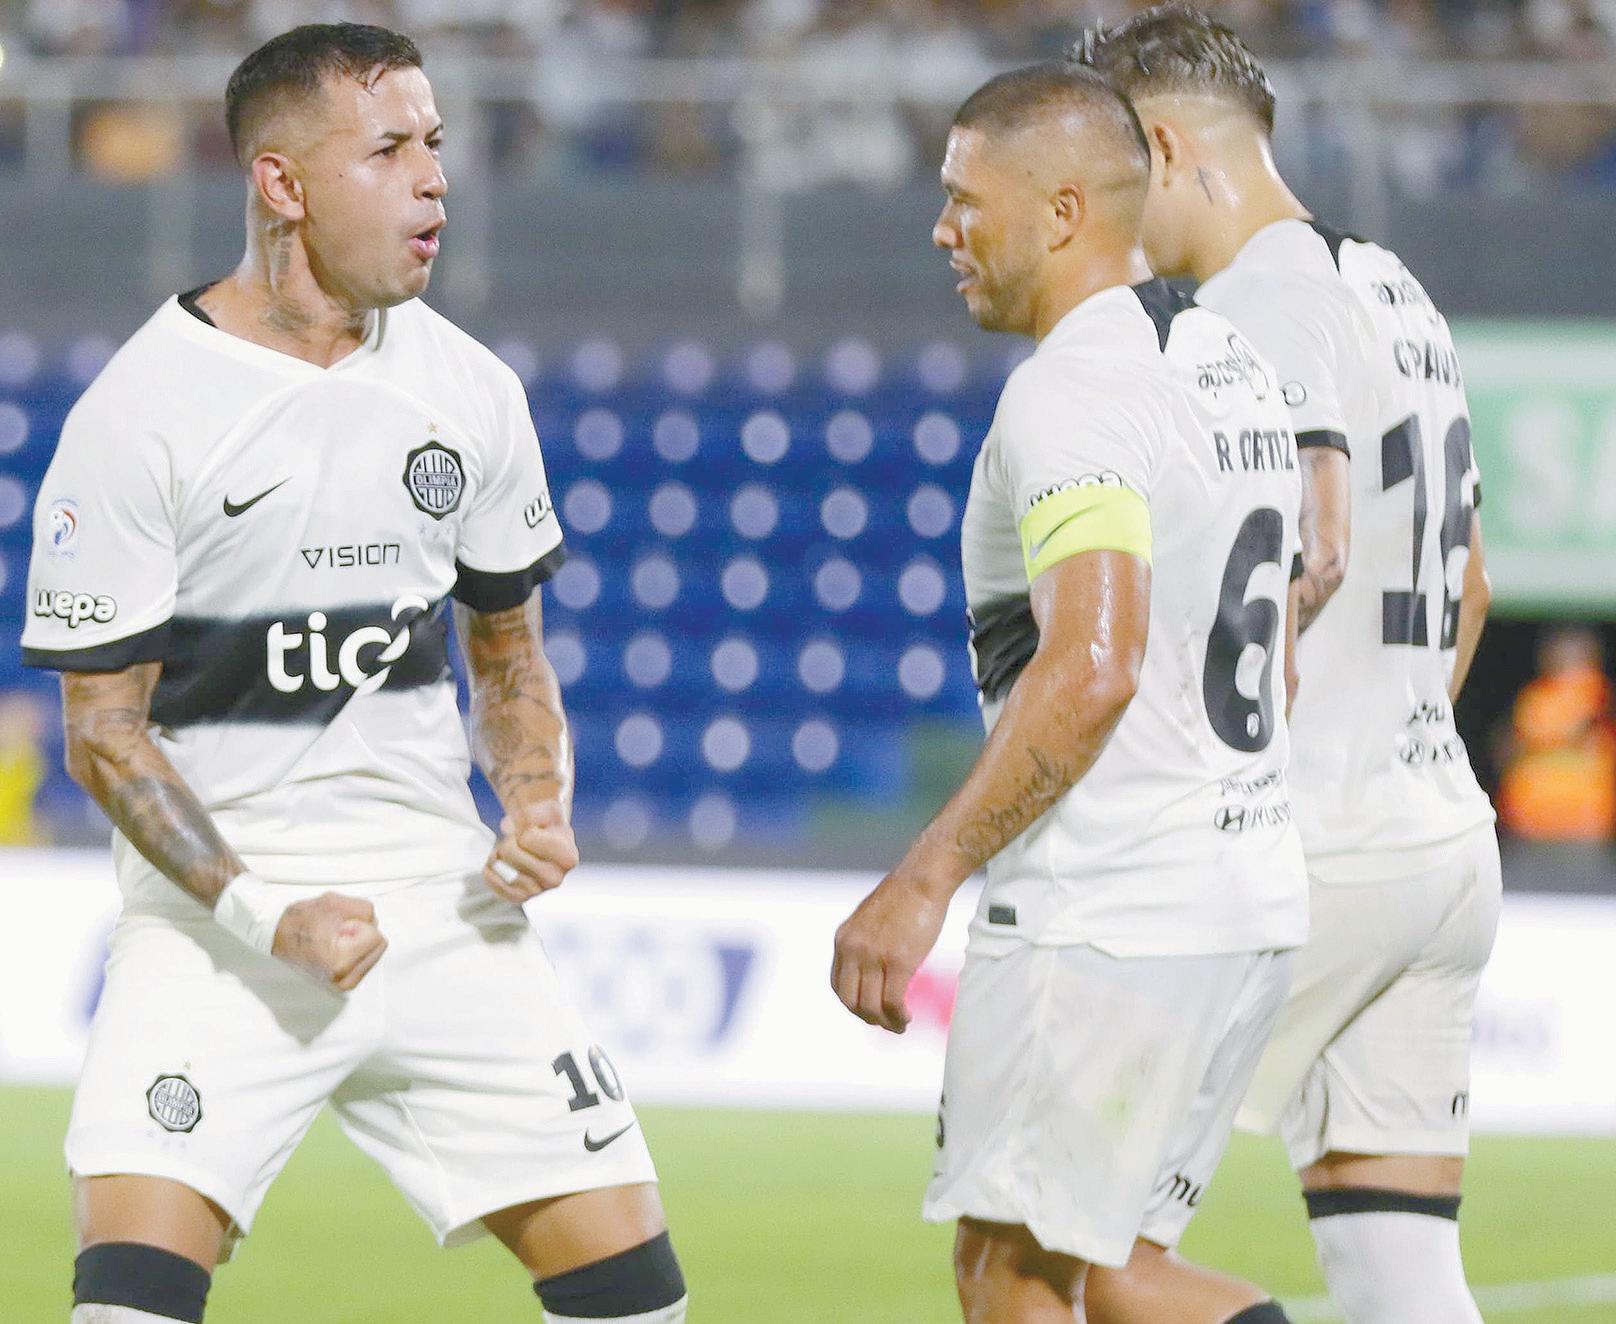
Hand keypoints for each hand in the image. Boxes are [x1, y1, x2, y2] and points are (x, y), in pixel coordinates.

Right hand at [271, 892, 387, 991]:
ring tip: (333, 940)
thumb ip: (364, 911)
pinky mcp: (343, 984)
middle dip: (360, 934)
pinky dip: (355, 951)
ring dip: (357, 942)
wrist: (277, 935)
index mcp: (340, 962)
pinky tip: (335, 947)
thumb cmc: (300, 920)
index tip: (337, 927)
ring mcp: (342, 984)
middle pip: (378, 946)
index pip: (375, 937)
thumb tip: (374, 925)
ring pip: (374, 953)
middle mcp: (342, 979)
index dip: (357, 925)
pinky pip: (366, 960)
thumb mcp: (335, 903)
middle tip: (335, 933)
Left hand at [484, 798, 578, 901]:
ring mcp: (538, 891)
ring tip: (508, 851)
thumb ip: (530, 814)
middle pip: (511, 852)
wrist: (544, 840)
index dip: (522, 828)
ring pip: (503, 868)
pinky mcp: (521, 898)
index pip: (527, 837)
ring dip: (498, 856)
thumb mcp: (546, 809)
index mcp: (568, 857)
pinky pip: (497, 886)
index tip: (530, 829)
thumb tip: (508, 827)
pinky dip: (491, 873)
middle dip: (509, 841)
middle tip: (516, 840)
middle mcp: (556, 878)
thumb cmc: (546, 824)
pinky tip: (495, 862)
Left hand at [832, 872, 950, 1033]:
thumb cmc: (904, 895)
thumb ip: (867, 942)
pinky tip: (906, 1017)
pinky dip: (897, 1016)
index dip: (853, 1003)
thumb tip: (876, 965)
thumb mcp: (871, 919)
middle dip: (866, 1017)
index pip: (838, 984)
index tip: (870, 1008)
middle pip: (850, 1000)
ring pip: (870, 1007)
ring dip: (884, 1022)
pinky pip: (892, 1002)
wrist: (922, 879)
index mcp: (844, 939)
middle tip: (885, 1022)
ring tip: (899, 1025)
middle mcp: (853, 949)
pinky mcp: (898, 962)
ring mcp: (874, 956)